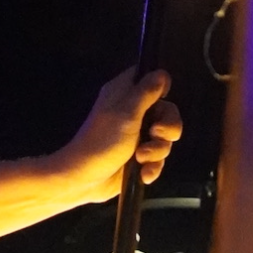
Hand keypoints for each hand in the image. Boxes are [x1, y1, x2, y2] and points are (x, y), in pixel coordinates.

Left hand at [52, 68, 181, 203]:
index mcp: (124, 94)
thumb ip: (146, 91)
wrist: (84, 180)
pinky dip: (153, 167)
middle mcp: (133, 112)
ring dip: (157, 150)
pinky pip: (158, 159)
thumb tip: (162, 73)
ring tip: (140, 157)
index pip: (148, 77)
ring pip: (165, 138)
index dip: (160, 85)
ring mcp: (137, 136)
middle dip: (167, 126)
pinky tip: (143, 174)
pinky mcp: (139, 158)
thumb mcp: (126, 112)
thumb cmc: (102, 141)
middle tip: (155, 134)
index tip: (161, 98)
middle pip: (167, 111)